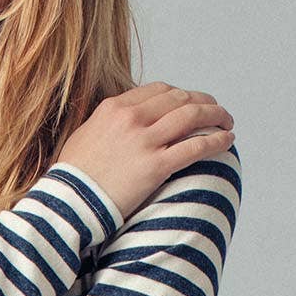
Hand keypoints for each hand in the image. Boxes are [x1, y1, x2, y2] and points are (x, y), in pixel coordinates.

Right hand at [55, 84, 235, 221]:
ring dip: (216, 116)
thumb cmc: (72, 178)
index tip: (190, 102)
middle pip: (179, 99)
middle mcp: (132, 118)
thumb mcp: (83, 136)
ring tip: (227, 122)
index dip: (180, 95)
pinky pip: (194, 147)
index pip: (158, 90)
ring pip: (192, 117)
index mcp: (115, 107)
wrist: (68, 204)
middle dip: (203, 102)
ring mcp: (145, 141)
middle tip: (216, 110)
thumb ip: (104, 123)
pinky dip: (215, 141)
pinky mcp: (155, 166)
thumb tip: (116, 121)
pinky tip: (227, 141)